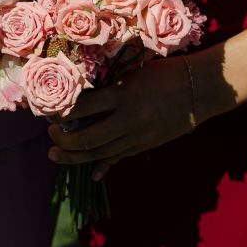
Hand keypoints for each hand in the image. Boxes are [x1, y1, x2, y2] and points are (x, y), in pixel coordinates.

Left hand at [47, 57, 197, 180]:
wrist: (200, 88)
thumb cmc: (163, 72)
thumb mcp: (130, 72)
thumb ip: (106, 87)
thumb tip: (76, 97)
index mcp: (122, 95)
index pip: (82, 108)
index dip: (60, 112)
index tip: (46, 111)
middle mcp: (128, 119)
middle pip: (88, 138)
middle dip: (63, 140)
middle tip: (50, 135)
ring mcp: (138, 136)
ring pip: (100, 153)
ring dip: (75, 157)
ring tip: (55, 155)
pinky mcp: (146, 145)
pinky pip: (120, 158)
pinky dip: (104, 167)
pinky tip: (92, 175)